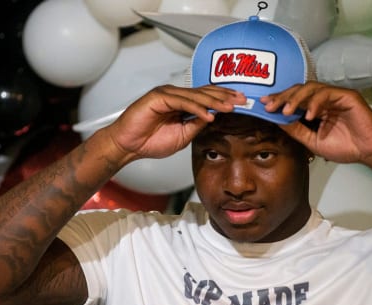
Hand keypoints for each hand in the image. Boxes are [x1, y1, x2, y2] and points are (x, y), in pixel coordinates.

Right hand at [102, 85, 246, 162]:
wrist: (128, 145)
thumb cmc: (150, 141)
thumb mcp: (183, 136)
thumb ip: (196, 125)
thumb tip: (214, 119)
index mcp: (182, 103)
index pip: (207, 97)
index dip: (224, 98)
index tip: (241, 103)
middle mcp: (176, 95)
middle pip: (205, 92)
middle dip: (225, 97)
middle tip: (243, 101)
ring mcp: (167, 94)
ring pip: (196, 96)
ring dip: (214, 102)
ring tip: (230, 108)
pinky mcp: (158, 97)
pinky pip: (182, 102)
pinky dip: (197, 109)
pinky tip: (208, 116)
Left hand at [261, 82, 371, 163]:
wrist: (369, 151)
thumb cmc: (346, 146)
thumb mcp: (313, 141)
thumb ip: (297, 130)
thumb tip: (277, 121)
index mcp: (316, 108)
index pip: (295, 99)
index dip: (280, 100)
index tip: (264, 105)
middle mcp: (325, 99)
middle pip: (300, 90)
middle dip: (283, 97)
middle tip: (270, 105)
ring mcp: (336, 96)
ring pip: (311, 88)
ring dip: (296, 98)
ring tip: (286, 110)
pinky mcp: (347, 96)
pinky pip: (327, 94)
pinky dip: (316, 103)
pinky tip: (309, 115)